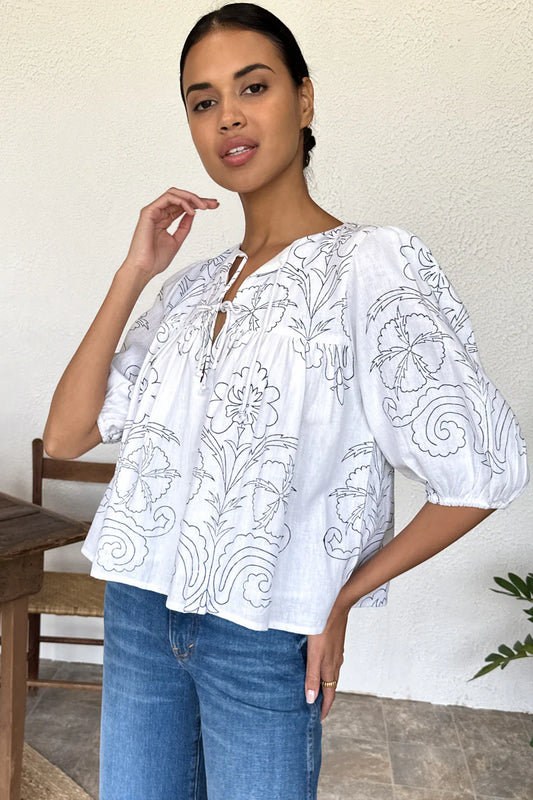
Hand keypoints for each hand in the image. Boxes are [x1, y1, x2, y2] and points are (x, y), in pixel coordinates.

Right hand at [122, 187, 218, 280]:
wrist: (144, 269)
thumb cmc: (155, 260)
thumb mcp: (177, 241)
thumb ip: (184, 226)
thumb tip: (192, 213)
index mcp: (164, 220)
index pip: (182, 206)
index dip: (198, 204)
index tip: (213, 206)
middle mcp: (158, 213)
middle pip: (180, 198)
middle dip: (198, 199)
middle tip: (213, 203)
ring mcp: (153, 211)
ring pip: (174, 194)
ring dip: (191, 197)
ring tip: (204, 206)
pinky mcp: (148, 212)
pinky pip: (168, 198)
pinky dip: (182, 202)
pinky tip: (191, 211)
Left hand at [305, 606, 348, 721]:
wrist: (337, 606)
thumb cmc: (323, 629)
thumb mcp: (314, 654)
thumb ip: (311, 676)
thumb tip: (310, 700)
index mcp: (330, 668)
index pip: (329, 695)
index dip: (324, 709)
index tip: (319, 720)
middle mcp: (335, 663)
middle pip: (330, 686)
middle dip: (324, 699)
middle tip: (315, 708)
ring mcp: (336, 653)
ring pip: (331, 674)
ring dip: (324, 685)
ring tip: (315, 690)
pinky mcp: (335, 644)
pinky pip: (330, 663)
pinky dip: (325, 671)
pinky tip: (318, 665)